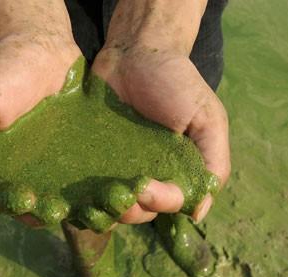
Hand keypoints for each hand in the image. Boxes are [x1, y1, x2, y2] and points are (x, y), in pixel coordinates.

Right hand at [0, 2, 80, 213]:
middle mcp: (27, 172)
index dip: (15, 205)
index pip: (4, 200)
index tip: (28, 199)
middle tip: (63, 206)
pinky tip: (112, 189)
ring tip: (91, 205)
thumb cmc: (1, 71)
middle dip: (50, 211)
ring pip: (68, 198)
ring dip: (79, 207)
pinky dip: (100, 189)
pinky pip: (91, 179)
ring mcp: (57, 165)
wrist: (41, 42)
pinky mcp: (81, 155)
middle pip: (39, 206)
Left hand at [91, 0, 229, 223]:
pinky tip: (73, 196)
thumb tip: (199, 211)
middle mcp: (150, 176)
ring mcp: (118, 170)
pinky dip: (81, 198)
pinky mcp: (91, 161)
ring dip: (104, 210)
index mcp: (178, 172)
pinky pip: (86, 189)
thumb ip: (214, 162)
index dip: (160, 203)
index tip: (145, 187)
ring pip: (111, 206)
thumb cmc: (177, 83)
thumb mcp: (208, 120)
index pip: (172, 204)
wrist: (135, 52)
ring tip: (94, 200)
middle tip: (118, 195)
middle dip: (130, 211)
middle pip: (141, 212)